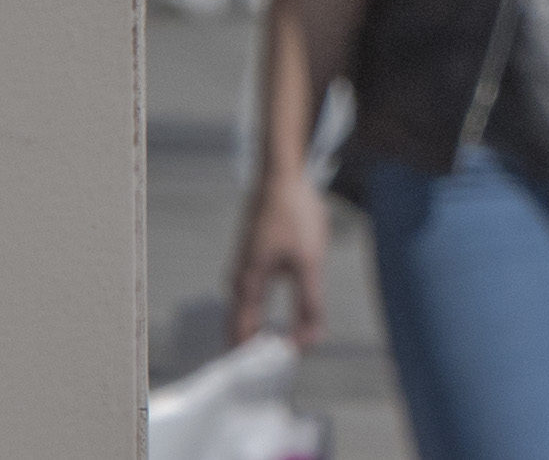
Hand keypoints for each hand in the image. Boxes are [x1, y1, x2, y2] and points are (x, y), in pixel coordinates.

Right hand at [226, 168, 335, 353]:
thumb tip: (310, 338)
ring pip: (245, 311)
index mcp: (246, 285)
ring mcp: (243, 269)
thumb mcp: (308, 262)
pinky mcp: (253, 259)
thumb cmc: (294, 216)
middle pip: (239, 326)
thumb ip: (309, 303)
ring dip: (257, 332)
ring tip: (279, 349)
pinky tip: (275, 319)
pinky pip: (251, 297)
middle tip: (276, 367)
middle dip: (254, 349)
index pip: (242, 336)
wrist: (283, 176)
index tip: (275, 372)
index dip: (255, 358)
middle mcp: (238, 280)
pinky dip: (259, 315)